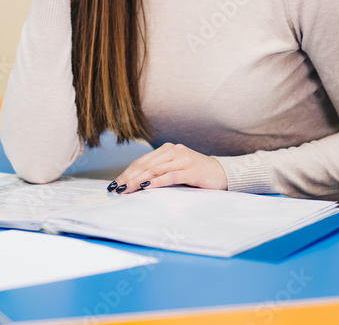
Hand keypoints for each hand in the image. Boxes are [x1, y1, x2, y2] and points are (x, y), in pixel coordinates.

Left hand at [109, 143, 227, 193]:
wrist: (223, 173)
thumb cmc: (196, 174)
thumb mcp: (176, 169)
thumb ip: (159, 172)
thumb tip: (136, 184)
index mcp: (167, 149)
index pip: (142, 161)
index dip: (127, 172)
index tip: (115, 183)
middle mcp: (173, 151)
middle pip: (145, 165)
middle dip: (129, 177)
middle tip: (116, 188)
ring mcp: (183, 159)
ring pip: (155, 170)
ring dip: (138, 181)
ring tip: (126, 189)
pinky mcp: (191, 170)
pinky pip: (170, 176)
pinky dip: (157, 182)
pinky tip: (146, 187)